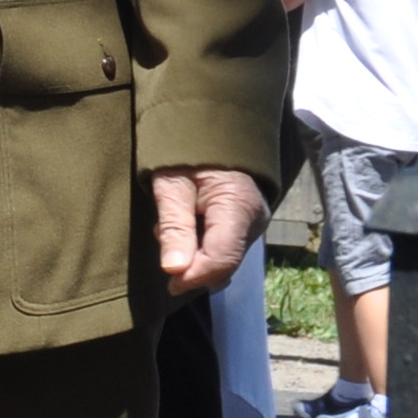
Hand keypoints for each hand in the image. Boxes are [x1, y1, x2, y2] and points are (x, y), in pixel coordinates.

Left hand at [149, 166, 265, 296]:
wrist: (209, 133)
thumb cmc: (187, 155)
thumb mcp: (171, 185)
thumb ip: (175, 227)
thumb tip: (175, 270)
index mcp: (239, 207)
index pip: (222, 259)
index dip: (196, 277)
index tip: (169, 283)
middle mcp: (254, 221)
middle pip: (223, 262)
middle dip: (191, 264)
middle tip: (162, 237)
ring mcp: (253, 224)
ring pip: (222, 258)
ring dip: (192, 254)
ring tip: (171, 223)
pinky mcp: (245, 226)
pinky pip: (223, 248)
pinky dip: (199, 246)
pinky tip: (184, 226)